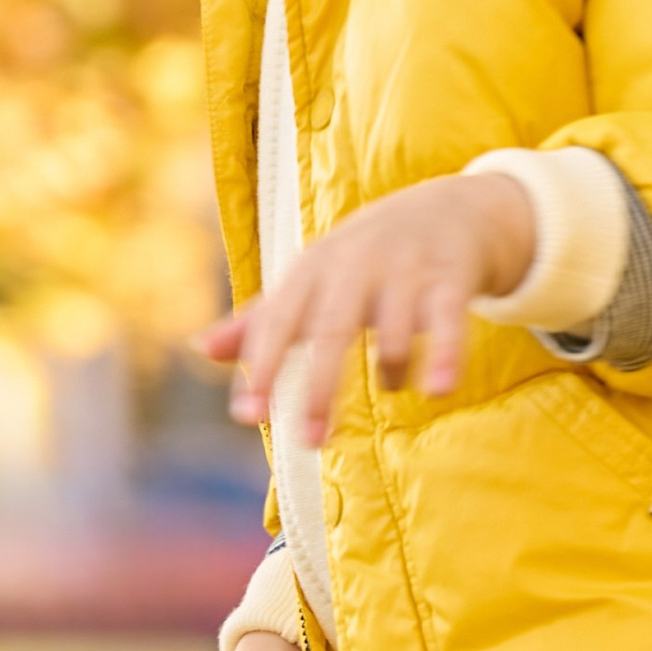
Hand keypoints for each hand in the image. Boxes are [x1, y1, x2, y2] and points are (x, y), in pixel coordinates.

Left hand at [198, 172, 533, 447]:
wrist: (444, 208)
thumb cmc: (363, 258)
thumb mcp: (310, 280)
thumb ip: (261, 319)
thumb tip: (201, 350)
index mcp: (314, 270)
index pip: (280, 321)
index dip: (263, 366)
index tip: (248, 415)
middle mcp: (356, 268)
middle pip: (332, 330)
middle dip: (319, 388)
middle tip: (310, 442)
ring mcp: (405, 272)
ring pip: (393, 332)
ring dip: (393, 370)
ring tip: (392, 386)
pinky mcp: (449, 279)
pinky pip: (448, 322)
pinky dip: (445, 356)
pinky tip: (439, 390)